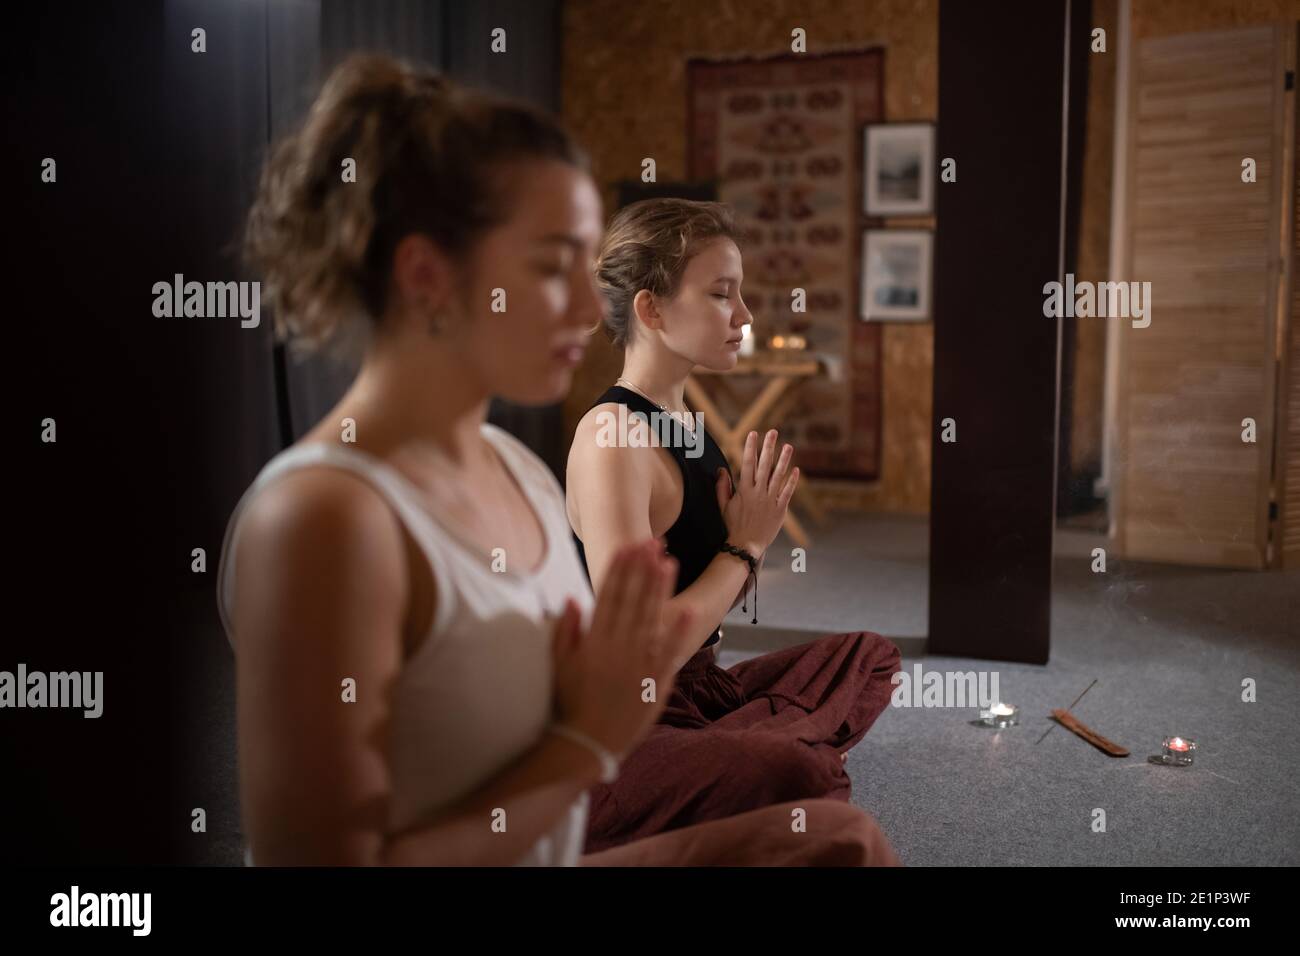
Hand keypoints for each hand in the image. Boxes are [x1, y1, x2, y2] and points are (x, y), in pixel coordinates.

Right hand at [550, 539, 693, 756]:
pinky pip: (670, 653)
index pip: (608, 596)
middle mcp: (618, 648)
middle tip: (652, 541)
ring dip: (661, 589)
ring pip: (651, 618)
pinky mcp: (656, 682)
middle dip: (642, 568)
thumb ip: (565, 632)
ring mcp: (639, 664)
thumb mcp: (558, 666)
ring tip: (669, 561)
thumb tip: (572, 599)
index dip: (619, 569)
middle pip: (632, 600)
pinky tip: (689, 610)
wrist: (586, 744)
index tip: (626, 546)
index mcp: (595, 641)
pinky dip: (679, 631)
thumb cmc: (568, 704)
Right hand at [715, 429, 797, 556]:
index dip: (751, 447)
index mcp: (744, 490)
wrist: (746, 545)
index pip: (747, 463)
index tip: (753, 434)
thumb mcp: (724, 506)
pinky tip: (796, 470)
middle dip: (768, 447)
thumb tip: (721, 470)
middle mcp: (758, 492)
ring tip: (788, 446)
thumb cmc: (733, 526)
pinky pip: (787, 493)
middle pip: (764, 465)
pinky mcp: (780, 510)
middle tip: (773, 432)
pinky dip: (792, 481)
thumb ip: (722, 487)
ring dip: (784, 460)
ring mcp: (770, 501)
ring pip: (778, 476)